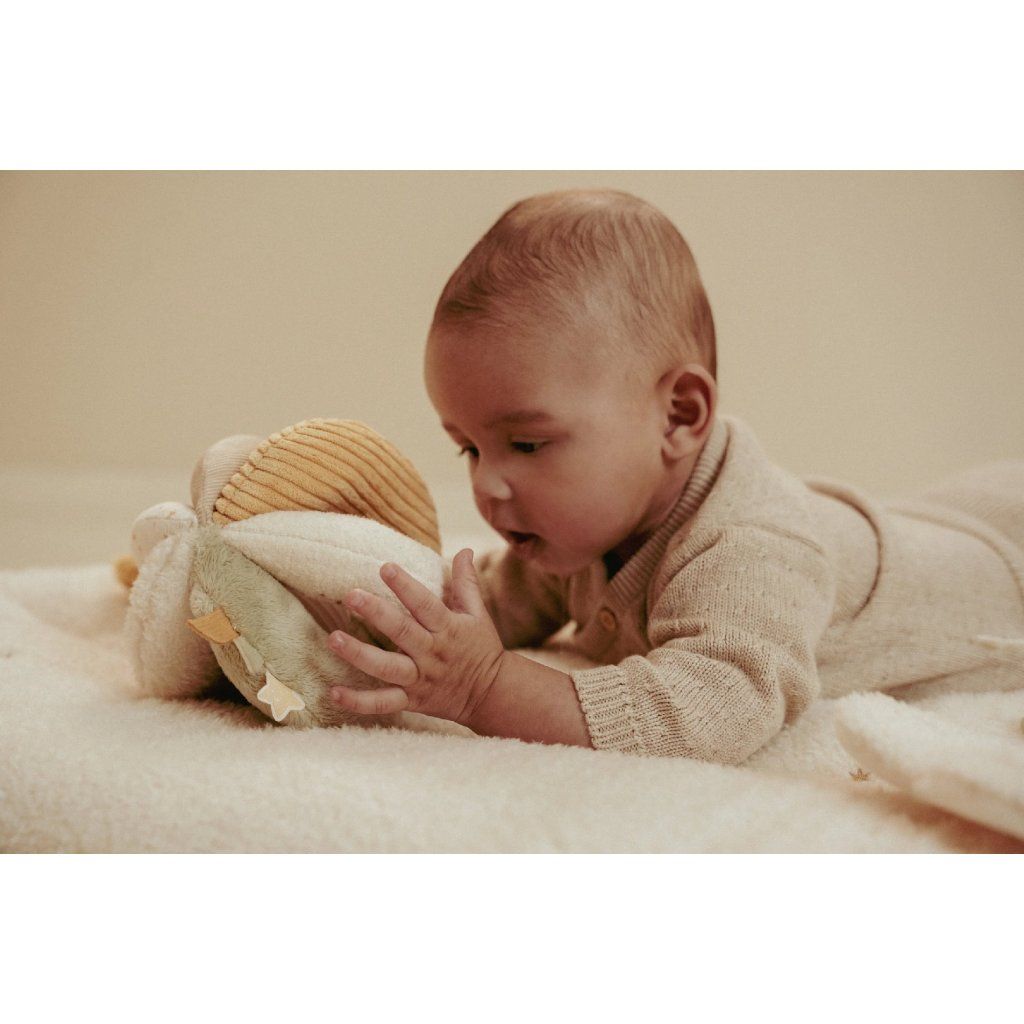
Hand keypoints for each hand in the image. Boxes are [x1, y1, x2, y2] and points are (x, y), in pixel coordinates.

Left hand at [325, 548, 506, 723]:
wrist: (492, 696)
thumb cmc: (481, 648)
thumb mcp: (478, 614)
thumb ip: (466, 582)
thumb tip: (465, 549)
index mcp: (448, 629)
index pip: (425, 604)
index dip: (405, 586)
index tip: (385, 567)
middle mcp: (432, 654)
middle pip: (402, 632)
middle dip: (376, 613)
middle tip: (352, 595)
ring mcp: (420, 679)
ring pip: (387, 668)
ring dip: (359, 655)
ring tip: (333, 639)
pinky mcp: (411, 701)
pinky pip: (383, 703)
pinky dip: (358, 702)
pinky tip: (334, 692)